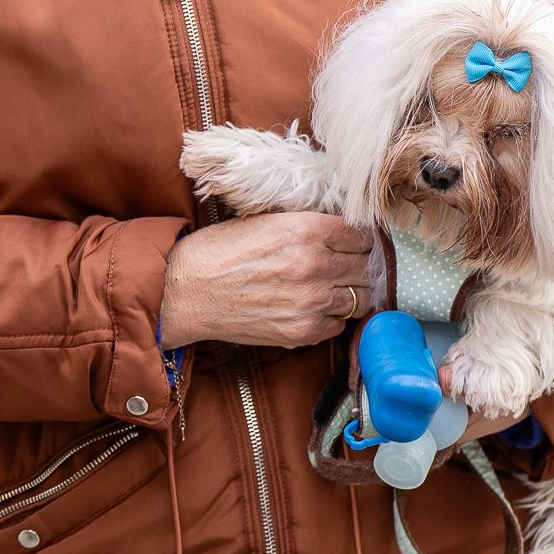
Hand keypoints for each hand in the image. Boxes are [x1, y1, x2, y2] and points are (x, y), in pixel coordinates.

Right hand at [158, 211, 375, 350]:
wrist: (186, 292)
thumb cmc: (219, 251)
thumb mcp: (266, 221)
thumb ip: (308, 227)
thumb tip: (343, 234)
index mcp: (306, 230)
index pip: (361, 235)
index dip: (358, 240)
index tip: (353, 245)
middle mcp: (315, 266)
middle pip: (367, 267)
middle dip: (359, 266)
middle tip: (345, 268)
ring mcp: (312, 302)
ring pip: (361, 299)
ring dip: (350, 293)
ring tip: (330, 289)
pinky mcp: (302, 332)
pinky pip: (338, 326)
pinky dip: (331, 318)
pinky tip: (311, 309)